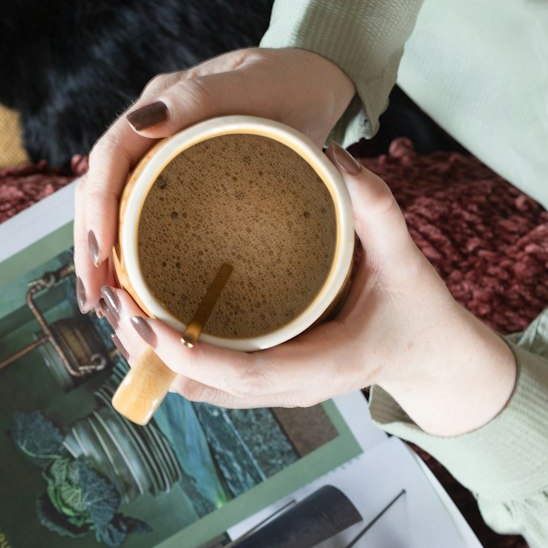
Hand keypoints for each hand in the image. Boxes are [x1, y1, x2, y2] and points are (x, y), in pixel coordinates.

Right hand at [73, 46, 354, 309]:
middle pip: (101, 192)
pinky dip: (132, 255)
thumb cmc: (289, 83)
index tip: (100, 256)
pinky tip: (133, 290)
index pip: (109, 159)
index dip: (97, 208)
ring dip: (104, 258)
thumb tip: (142, 123)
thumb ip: (200, 98)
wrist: (315, 83)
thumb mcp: (253, 87)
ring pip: (116, 209)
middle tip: (94, 300)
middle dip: (90, 247)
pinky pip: (143, 217)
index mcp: (159, 106)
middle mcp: (151, 132)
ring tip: (103, 306)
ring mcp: (163, 158)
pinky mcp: (179, 182)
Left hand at [101, 149, 517, 437]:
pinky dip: (172, 353)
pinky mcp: (265, 380)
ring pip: (196, 387)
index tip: (144, 317)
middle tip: (114, 299)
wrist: (433, 357)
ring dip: (153, 355)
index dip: (186, 352)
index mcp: (321, 366)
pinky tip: (147, 312)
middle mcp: (289, 389)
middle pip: (201, 387)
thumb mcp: (407, 260)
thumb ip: (376, 210)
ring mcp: (274, 391)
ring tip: (119, 300)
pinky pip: (207, 377)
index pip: (241, 374)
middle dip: (150, 353)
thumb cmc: (420, 311)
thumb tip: (335, 157)